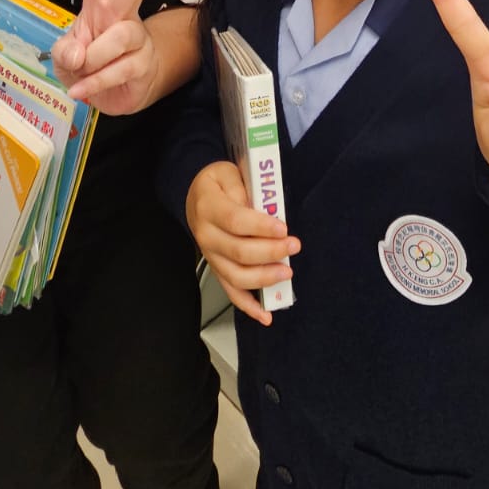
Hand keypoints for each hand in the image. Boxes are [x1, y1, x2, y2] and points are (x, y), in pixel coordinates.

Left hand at [51, 0, 178, 116]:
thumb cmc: (86, 65)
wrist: (112, 96)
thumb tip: (78, 53)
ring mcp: (135, 39)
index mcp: (98, 5)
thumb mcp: (63, 58)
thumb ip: (64, 52)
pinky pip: (116, 70)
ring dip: (93, 59)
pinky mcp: (143, 64)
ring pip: (118, 38)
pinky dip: (93, 83)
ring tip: (82, 72)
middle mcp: (120, 16)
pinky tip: (81, 91)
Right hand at [186, 161, 299, 326]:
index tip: (283, 228)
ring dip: (264, 278)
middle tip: (293, 246)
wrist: (194, 196)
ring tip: (286, 272)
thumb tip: (267, 212)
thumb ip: (246, 189)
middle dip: (270, 252)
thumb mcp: (229, 173)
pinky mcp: (217, 269)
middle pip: (238, 251)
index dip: (261, 226)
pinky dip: (249, 306)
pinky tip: (266, 315)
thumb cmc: (217, 184)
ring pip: (236, 276)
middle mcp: (206, 235)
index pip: (236, 220)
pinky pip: (231, 291)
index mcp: (209, 207)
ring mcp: (210, 256)